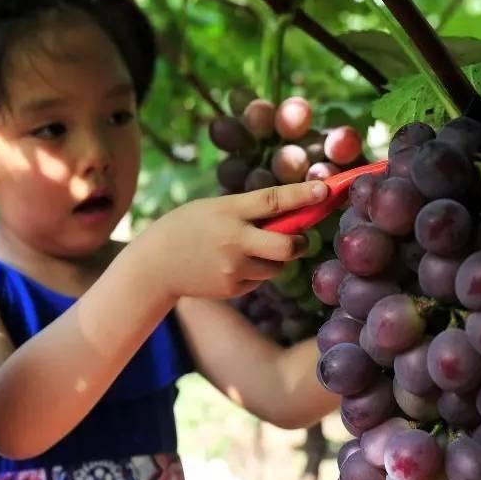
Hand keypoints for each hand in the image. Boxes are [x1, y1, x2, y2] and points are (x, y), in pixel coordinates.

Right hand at [133, 181, 328, 300]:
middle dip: (300, 243)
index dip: (303, 195)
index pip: (273, 201)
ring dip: (275, 259)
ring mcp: (234, 268)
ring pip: (276, 266)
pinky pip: (258, 280)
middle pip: (287, 246)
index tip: (325, 191)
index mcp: (228, 211)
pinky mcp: (233, 288)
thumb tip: (292, 212)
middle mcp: (234, 241)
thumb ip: (248, 210)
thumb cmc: (186, 227)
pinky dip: (254, 272)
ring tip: (248, 252)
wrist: (155, 265)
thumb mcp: (214, 208)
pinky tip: (229, 266)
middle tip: (300, 240)